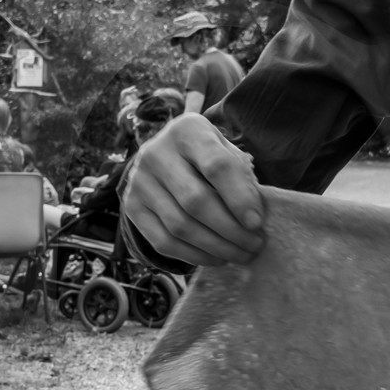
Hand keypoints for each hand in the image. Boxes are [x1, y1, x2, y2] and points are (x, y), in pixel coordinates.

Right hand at [123, 113, 263, 265]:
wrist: (164, 156)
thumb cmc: (205, 156)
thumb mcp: (226, 152)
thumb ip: (241, 178)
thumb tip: (252, 221)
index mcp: (187, 131)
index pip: (217, 167)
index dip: (239, 198)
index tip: (257, 224)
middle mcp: (156, 152)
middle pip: (196, 201)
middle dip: (230, 230)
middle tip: (254, 246)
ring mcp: (139, 181)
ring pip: (180, 226)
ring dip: (215, 247)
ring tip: (240, 255)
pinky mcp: (132, 206)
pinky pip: (163, 242)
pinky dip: (194, 256)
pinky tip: (216, 258)